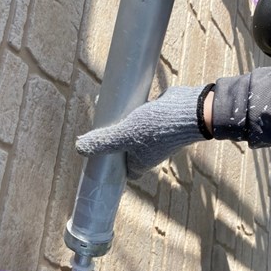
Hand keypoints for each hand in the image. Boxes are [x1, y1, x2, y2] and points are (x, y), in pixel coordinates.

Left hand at [76, 86, 205, 178]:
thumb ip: (103, 142)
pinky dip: (130, 111)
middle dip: (110, 139)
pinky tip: (120, 99)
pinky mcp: (158, 120)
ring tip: (105, 110)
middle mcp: (147, 153)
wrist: (192, 111)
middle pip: (122, 149)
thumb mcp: (123, 135)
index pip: (120, 170)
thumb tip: (79, 148)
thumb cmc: (158, 128)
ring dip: (119, 123)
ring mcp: (154, 137)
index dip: (108, 165)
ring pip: (130, 132)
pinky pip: (138, 118)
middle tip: (97, 128)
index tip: (95, 154)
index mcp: (139, 163)